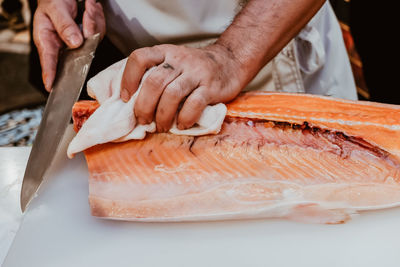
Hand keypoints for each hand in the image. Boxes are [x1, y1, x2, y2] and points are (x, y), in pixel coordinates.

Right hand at [33, 0, 105, 90]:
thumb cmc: (54, 2)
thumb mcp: (55, 9)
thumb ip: (64, 26)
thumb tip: (74, 43)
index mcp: (47, 40)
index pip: (49, 61)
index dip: (50, 75)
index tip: (51, 86)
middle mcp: (63, 46)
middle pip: (79, 53)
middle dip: (87, 32)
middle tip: (87, 14)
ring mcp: (78, 44)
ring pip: (92, 42)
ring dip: (93, 22)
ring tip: (87, 7)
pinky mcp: (89, 40)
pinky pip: (98, 33)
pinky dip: (97, 19)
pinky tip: (90, 9)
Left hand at [120, 44, 245, 131]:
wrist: (230, 62)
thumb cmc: (195, 69)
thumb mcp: (174, 63)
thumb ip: (156, 75)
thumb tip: (132, 102)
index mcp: (165, 53)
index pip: (140, 58)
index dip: (128, 79)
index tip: (125, 98)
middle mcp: (179, 60)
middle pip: (154, 82)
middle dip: (144, 106)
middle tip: (143, 121)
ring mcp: (196, 73)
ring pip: (172, 94)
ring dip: (162, 115)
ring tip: (160, 127)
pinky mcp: (211, 87)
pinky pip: (194, 104)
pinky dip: (185, 118)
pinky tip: (181, 125)